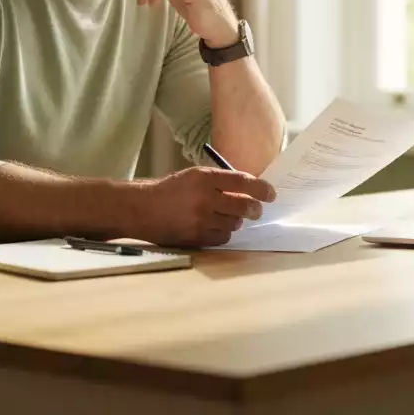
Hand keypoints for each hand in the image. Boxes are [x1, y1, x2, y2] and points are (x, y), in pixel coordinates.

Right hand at [139, 166, 275, 247]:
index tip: (271, 194)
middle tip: (256, 209)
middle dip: (254, 208)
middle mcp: (204, 198)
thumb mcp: (194, 176)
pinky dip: (224, 233)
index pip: (241, 181)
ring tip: (225, 216)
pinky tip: (215, 227)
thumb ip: (219, 181)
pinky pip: (223, 238)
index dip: (261, 188)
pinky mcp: (197, 238)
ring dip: (236, 220)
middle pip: (243, 205)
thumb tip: (249, 189)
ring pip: (234, 224)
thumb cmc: (171, 190)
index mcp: (204, 177)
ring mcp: (201, 220)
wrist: (142, 209)